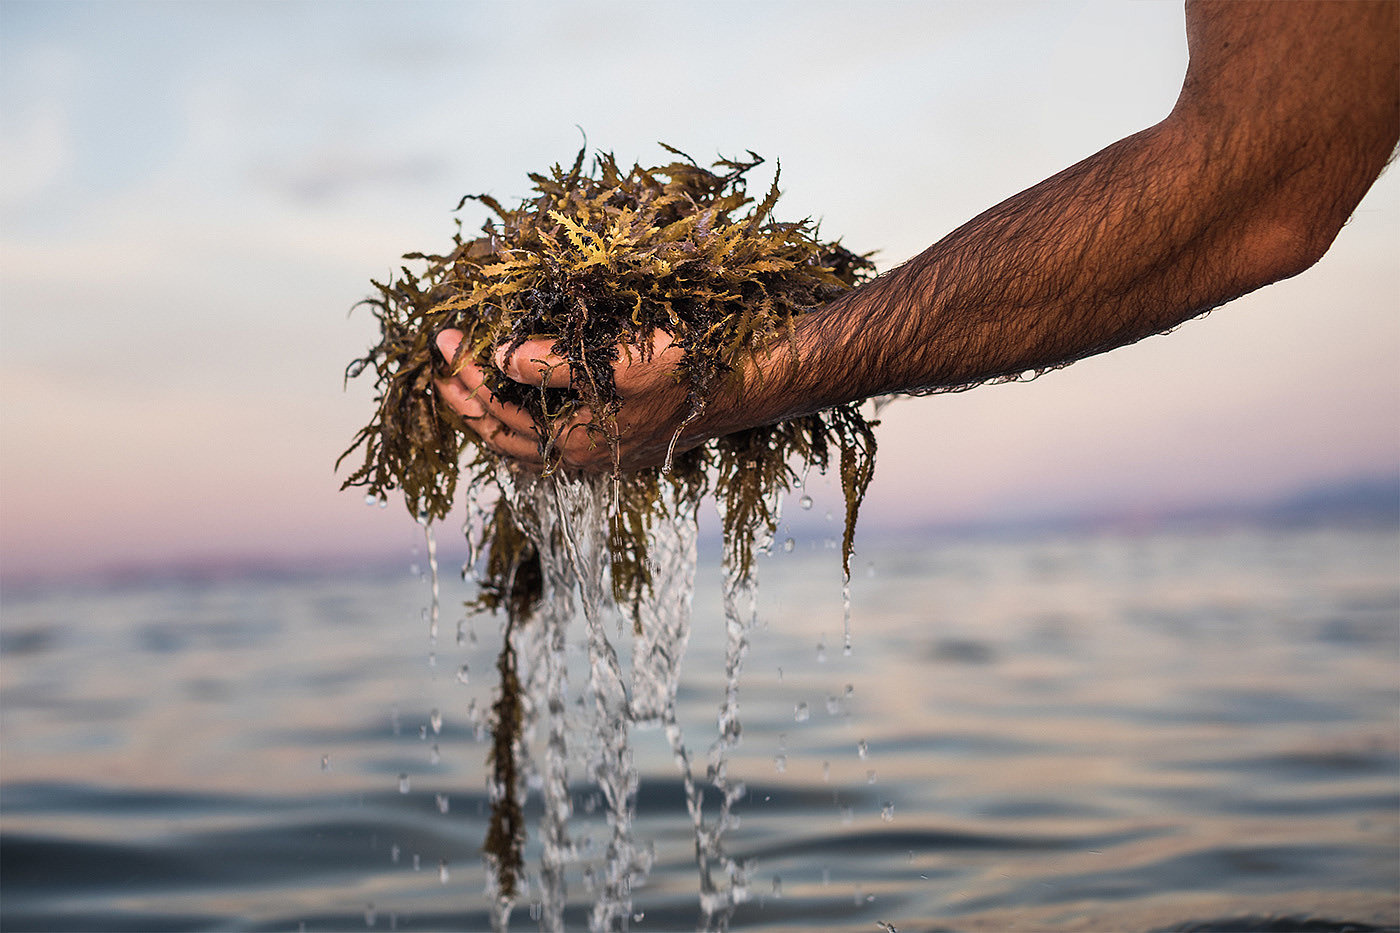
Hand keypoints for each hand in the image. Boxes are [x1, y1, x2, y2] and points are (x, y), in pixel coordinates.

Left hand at [434, 328, 695, 471]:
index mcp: (574, 443)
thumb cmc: (684, 368)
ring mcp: (597, 455)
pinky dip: (520, 425)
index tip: (443, 337)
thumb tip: (495, 355)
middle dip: (462, 400)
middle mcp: (580, 459)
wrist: (743, 383)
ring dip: (487, 415)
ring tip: (461, 385)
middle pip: (500, 437)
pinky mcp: (613, 443)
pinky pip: (549, 443)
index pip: (497, 411)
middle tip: (437, 361)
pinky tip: (515, 405)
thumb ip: (550, 362)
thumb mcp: (614, 359)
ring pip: (522, 445)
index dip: (463, 374)